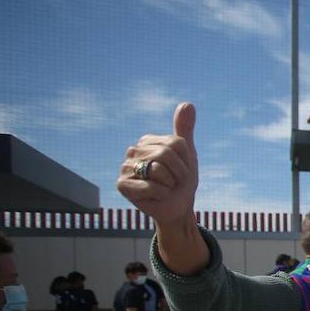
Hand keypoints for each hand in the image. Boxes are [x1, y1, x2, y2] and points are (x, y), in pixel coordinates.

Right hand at [117, 103, 198, 228]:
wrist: (177, 207)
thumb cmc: (181, 181)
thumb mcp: (187, 154)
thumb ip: (184, 130)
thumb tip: (187, 103)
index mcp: (147, 141)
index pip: (175, 143)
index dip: (185, 160)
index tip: (181, 169)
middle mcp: (133, 151)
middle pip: (166, 154)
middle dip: (179, 173)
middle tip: (174, 181)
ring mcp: (125, 167)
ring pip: (158, 170)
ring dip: (170, 184)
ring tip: (165, 188)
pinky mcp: (122, 185)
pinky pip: (150, 186)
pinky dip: (161, 194)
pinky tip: (155, 196)